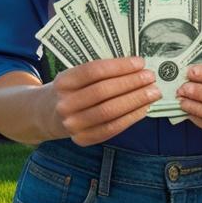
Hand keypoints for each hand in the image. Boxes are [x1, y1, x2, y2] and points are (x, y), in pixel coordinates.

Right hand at [41, 56, 158, 146]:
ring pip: (109, 111)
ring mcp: (72, 124)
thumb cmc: (71, 90)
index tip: (140, 63)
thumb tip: (136, 68)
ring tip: (152, 92)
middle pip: (103, 91)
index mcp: (63, 81)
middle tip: (150, 77)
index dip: (119, 67)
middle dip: (131, 83)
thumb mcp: (76, 76)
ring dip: (135, 101)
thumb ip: (100, 72)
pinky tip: (144, 108)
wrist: (49, 115)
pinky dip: (131, 118)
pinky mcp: (83, 139)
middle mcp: (65, 104)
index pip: (94, 71)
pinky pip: (111, 128)